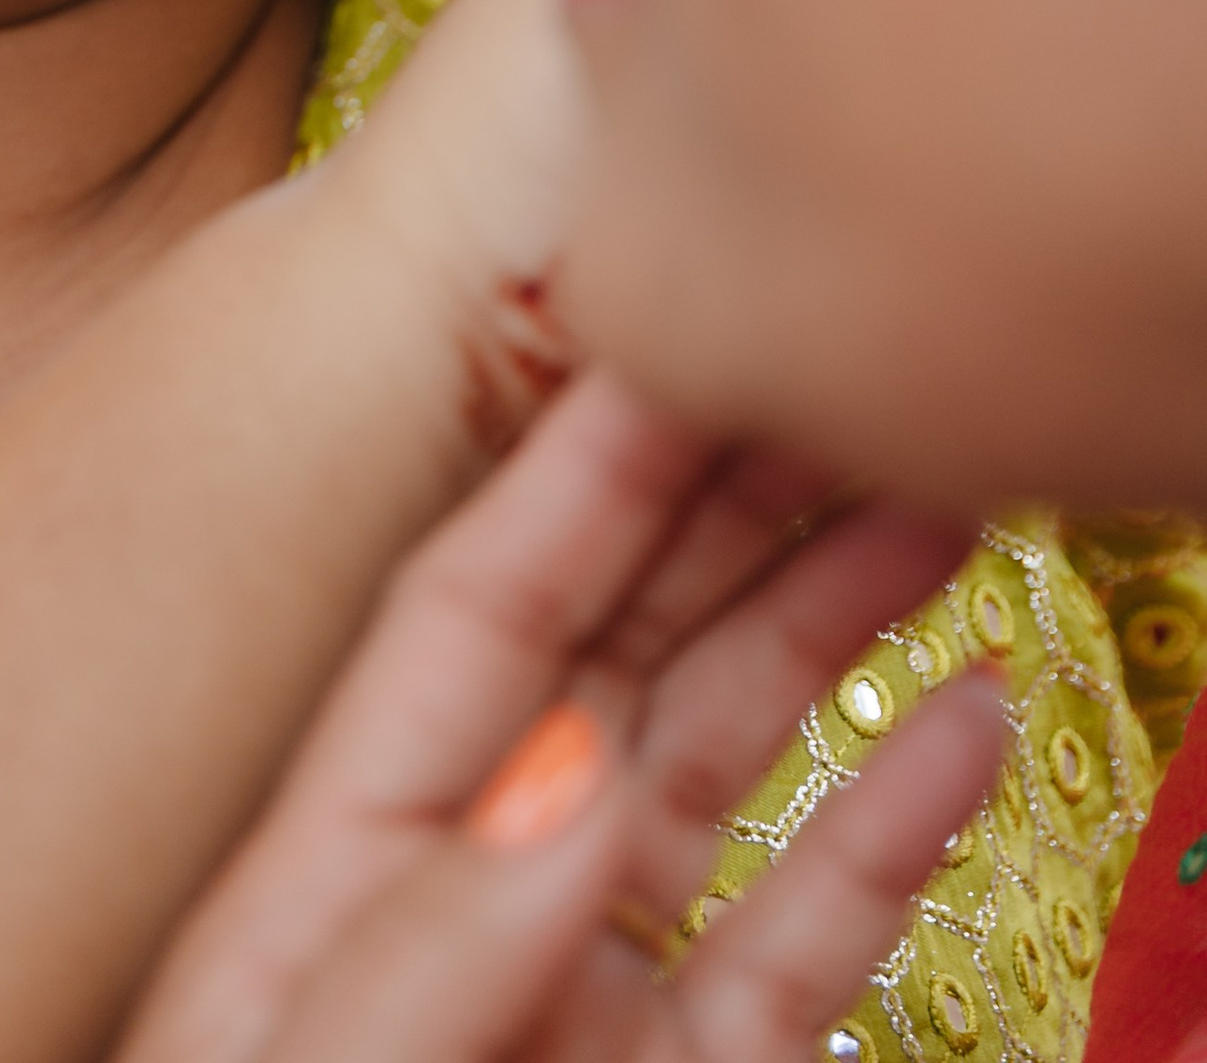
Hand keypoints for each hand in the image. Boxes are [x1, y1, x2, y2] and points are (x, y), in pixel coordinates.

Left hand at [110, 371, 1008, 1062]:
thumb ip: (426, 946)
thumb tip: (560, 770)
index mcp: (336, 860)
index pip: (473, 610)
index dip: (577, 460)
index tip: (673, 311)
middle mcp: (467, 894)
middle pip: (621, 650)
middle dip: (734, 500)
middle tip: (851, 357)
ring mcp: (589, 992)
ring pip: (730, 762)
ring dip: (834, 624)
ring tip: (939, 488)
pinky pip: (802, 942)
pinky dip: (890, 829)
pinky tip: (967, 718)